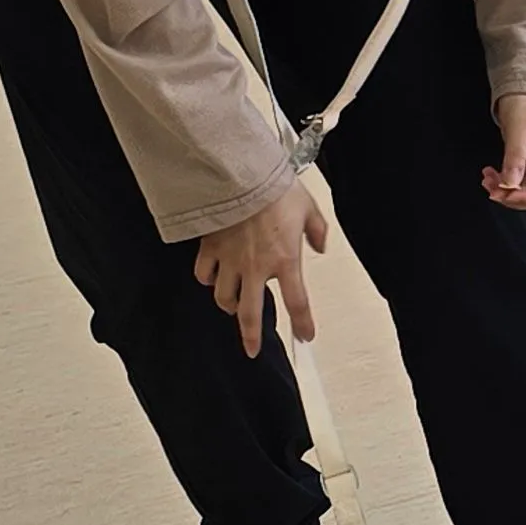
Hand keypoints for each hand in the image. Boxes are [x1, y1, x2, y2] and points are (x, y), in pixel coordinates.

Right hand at [193, 187, 328, 357]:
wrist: (240, 174)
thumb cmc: (275, 188)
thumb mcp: (309, 207)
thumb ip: (318, 230)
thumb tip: (321, 246)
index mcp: (286, 260)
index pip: (298, 303)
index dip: (303, 323)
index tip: (306, 336)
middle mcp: (256, 268)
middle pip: (252, 315)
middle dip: (251, 337)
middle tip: (251, 350)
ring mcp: (230, 261)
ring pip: (224, 298)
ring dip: (230, 306)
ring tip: (234, 305)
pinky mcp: (210, 249)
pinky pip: (204, 275)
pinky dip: (207, 280)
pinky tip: (212, 278)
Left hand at [484, 95, 525, 210]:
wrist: (524, 83)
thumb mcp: (519, 127)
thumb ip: (515, 156)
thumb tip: (509, 184)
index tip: (507, 195)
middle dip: (516, 196)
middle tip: (493, 191)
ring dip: (507, 189)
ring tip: (487, 180)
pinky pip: (519, 178)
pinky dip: (505, 180)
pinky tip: (491, 174)